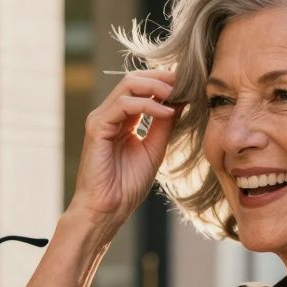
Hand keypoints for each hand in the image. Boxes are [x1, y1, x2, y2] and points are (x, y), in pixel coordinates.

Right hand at [68, 69, 182, 231]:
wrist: (108, 209)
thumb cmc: (127, 185)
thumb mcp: (155, 148)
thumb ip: (164, 124)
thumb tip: (181, 100)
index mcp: (121, 119)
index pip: (141, 88)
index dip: (165, 82)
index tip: (189, 84)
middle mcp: (109, 114)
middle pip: (134, 79)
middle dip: (162, 77)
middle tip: (186, 82)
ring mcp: (101, 118)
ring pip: (128, 85)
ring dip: (157, 87)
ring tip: (179, 95)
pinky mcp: (97, 127)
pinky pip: (123, 105)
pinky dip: (148, 104)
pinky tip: (167, 112)